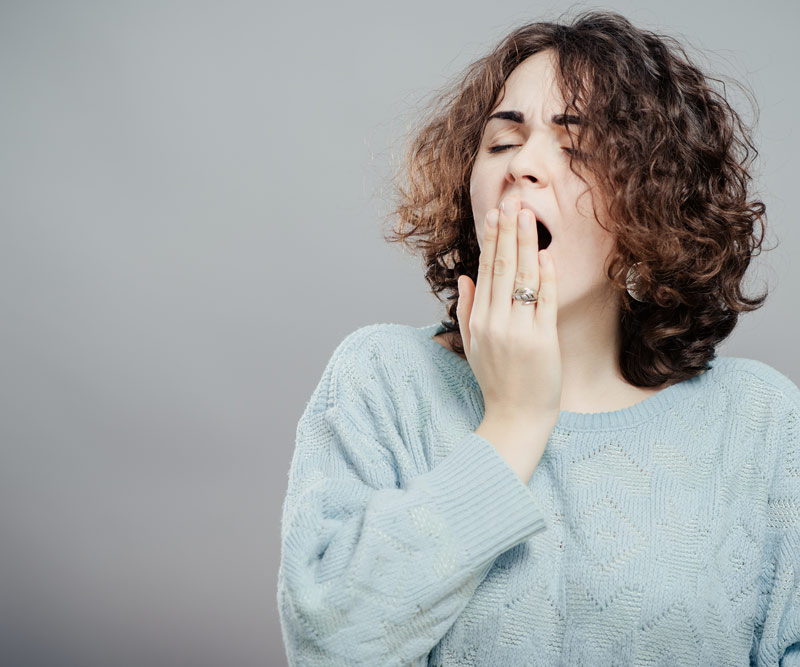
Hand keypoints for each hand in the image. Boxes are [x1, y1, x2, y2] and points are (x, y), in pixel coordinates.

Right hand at [456, 196, 561, 429]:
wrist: (515, 417)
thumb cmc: (495, 381)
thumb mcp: (472, 345)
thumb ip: (467, 309)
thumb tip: (465, 275)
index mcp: (478, 321)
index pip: (485, 271)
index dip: (491, 240)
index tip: (496, 214)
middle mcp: (495, 322)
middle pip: (501, 268)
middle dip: (508, 233)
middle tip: (513, 203)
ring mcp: (519, 330)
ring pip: (522, 279)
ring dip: (526, 245)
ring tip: (529, 217)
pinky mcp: (542, 340)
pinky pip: (545, 302)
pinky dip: (546, 278)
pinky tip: (546, 255)